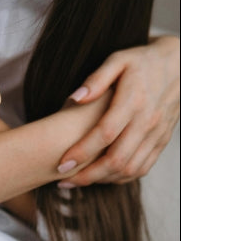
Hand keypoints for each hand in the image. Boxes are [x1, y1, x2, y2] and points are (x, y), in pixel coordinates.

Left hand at [56, 35, 179, 187]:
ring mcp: (156, 134)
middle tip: (63, 180)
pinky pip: (143, 167)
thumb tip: (75, 98)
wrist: (179, 66)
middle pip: (117, 159)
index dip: (82, 152)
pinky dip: (122, 177)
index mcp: (133, 101)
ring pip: (130, 169)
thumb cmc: (142, 61)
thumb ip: (97, 79)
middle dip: (88, 175)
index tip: (61, 164)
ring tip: (79, 180)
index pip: (105, 134)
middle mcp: (147, 121)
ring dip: (103, 179)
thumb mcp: (118, 60)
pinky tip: (103, 175)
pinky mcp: (161, 141)